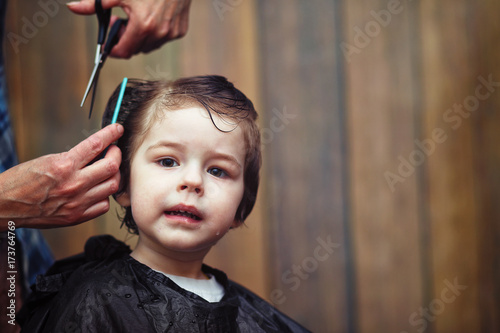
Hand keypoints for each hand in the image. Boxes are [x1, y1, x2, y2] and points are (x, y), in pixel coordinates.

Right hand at [0, 124, 122, 229]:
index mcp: (64, 165)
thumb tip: (97, 152)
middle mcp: (73, 184)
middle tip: (113, 151)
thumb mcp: (47, 160)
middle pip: (112, 167)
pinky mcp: (76, 217)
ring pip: (112, 186)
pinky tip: (98, 190)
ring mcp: (77, 202)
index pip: (96, 144)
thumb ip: (73, 158)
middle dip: (116, 155)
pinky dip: (104, 195)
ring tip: (107, 170)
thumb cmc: (22, 181)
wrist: (4, 206)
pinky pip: (104, 205)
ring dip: (113, 175)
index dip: (111, 134)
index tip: (118, 129)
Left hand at [67, 0, 191, 57]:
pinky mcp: (180, 31)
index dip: (113, 49)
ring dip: (141, 37)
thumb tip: (73, 8)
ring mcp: (171, 33)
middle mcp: (159, 33)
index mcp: (143, 26)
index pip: (124, 51)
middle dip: (126, 39)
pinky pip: (163, 39)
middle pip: (136, 50)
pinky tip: (153, 17)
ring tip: (137, 18)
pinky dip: (156, 33)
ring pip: (150, 46)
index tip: (109, 44)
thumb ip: (96, 5)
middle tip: (122, 21)